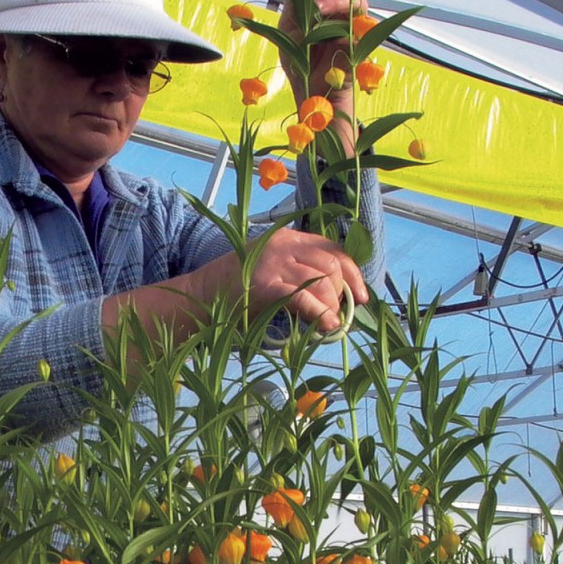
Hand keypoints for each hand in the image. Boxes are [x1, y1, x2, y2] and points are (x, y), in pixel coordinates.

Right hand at [204, 227, 368, 334]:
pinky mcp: (266, 285)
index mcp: (286, 238)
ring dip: (332, 305)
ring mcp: (274, 263)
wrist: (200, 296)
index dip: (352, 273)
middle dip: (344, 292)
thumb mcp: (270, 268)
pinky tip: (327, 326)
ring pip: (322, 280)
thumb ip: (299, 272)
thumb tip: (336, 295)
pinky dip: (321, 313)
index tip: (362, 296)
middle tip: (341, 315)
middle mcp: (282, 245)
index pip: (332, 249)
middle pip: (331, 264)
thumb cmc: (235, 289)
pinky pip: (304, 298)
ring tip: (330, 324)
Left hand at [279, 0, 366, 124]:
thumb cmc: (298, 62)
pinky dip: (345, 25)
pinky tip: (331, 30)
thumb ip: (293, 0)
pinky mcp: (361, 45)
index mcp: (323, 2)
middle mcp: (341, 10)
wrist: (308, 95)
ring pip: (356, 0)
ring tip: (318, 8)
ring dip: (336, 1)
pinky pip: (360, 28)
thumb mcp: (288, 29)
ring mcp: (353, 26)